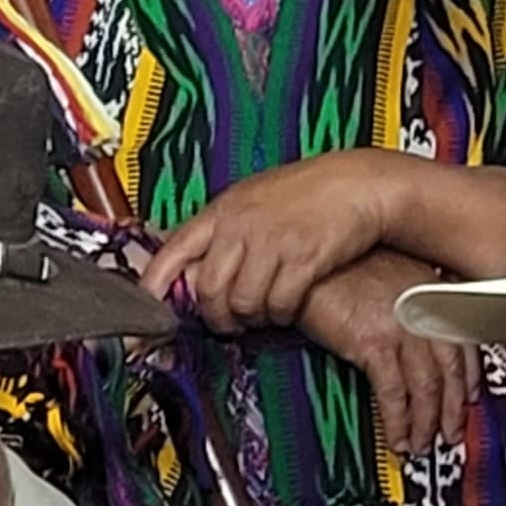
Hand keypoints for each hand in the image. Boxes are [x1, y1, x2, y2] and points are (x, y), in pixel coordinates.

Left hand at [141, 150, 405, 331]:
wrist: (359, 184)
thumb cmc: (309, 191)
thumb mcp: (255, 198)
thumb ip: (225, 228)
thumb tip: (193, 264)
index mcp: (225, 209)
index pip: (175, 249)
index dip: (155, 284)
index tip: (147, 311)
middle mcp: (243, 225)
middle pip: (208, 288)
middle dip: (215, 315)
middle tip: (228, 322)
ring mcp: (272, 242)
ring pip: (242, 303)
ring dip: (251, 317)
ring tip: (263, 311)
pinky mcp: (303, 259)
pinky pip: (279, 305)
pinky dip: (281, 315)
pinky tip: (288, 307)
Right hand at [297, 254, 478, 453]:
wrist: (309, 260)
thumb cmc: (340, 264)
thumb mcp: (388, 274)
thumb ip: (409, 302)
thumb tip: (415, 335)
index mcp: (430, 290)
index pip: (464, 340)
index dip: (468, 376)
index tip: (467, 398)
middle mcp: (423, 307)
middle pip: (452, 368)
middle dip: (454, 408)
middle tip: (452, 434)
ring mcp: (401, 326)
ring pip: (427, 386)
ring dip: (427, 422)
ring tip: (422, 444)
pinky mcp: (373, 343)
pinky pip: (394, 393)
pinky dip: (398, 421)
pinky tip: (396, 436)